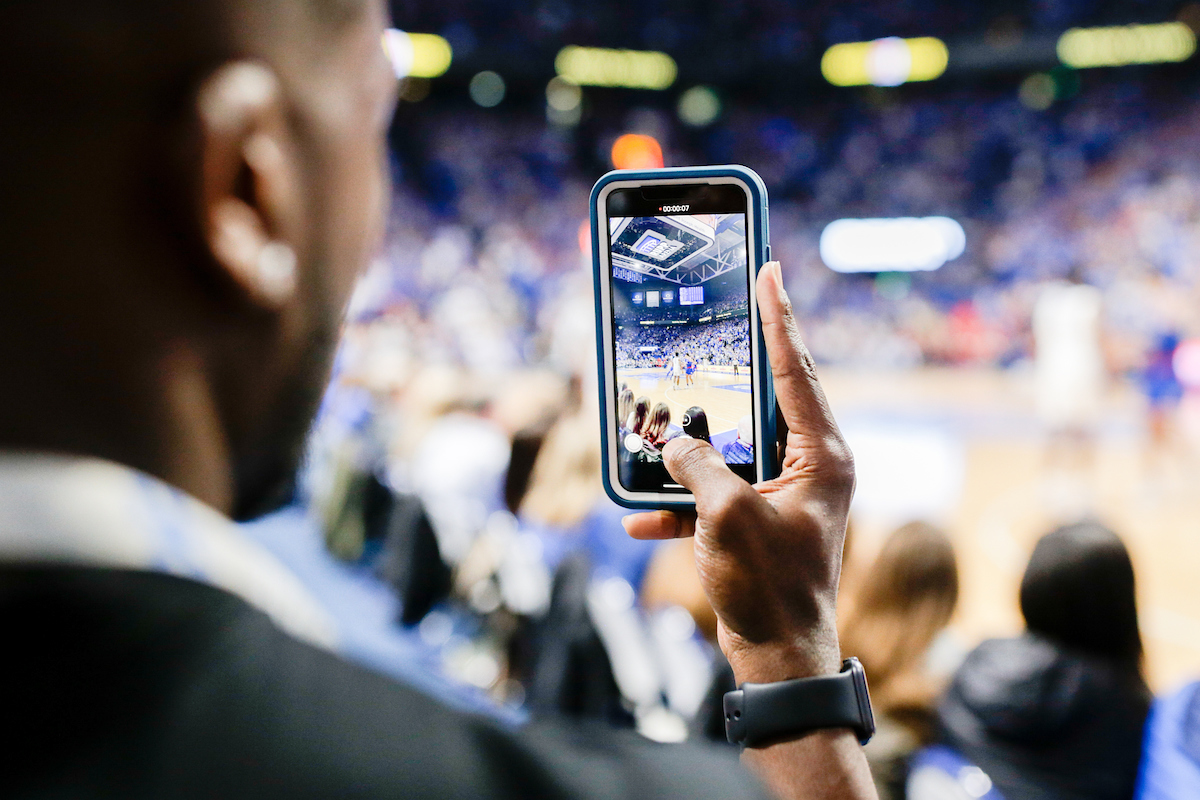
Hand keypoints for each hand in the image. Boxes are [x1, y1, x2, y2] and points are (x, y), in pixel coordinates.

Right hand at [623, 262, 854, 683]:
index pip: (796, 371)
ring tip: (656, 430)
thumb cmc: (769, 588)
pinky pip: (714, 496)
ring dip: (688, 451)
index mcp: (820, 456)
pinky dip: (679, 504)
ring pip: (729, 450)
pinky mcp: (759, 522)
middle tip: (712, 328)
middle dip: (725, 378)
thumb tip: (672, 444)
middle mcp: (809, 468)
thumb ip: (697, 465)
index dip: (779, 319)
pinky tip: (640, 515)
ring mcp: (784, 496)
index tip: (770, 271)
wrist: (779, 658)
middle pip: (761, 403)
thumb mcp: (726, 514)